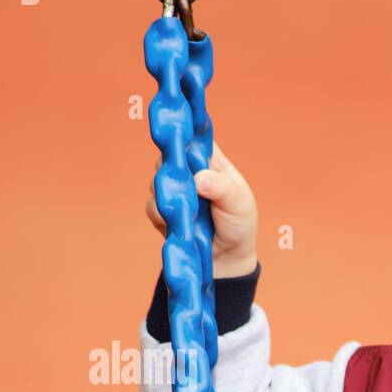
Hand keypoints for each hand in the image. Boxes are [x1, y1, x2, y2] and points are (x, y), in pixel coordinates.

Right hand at [145, 142, 258, 278]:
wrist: (227, 259)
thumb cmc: (239, 224)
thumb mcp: (240, 203)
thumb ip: (222, 187)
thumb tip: (198, 179)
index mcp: (211, 162)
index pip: (194, 137)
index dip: (184, 131)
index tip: (177, 132)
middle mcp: (190, 172)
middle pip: (169, 156)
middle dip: (172, 168)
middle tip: (184, 182)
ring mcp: (175, 191)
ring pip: (157, 181)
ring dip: (169, 195)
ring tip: (188, 209)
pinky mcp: (164, 211)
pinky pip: (152, 207)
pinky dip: (162, 215)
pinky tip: (176, 222)